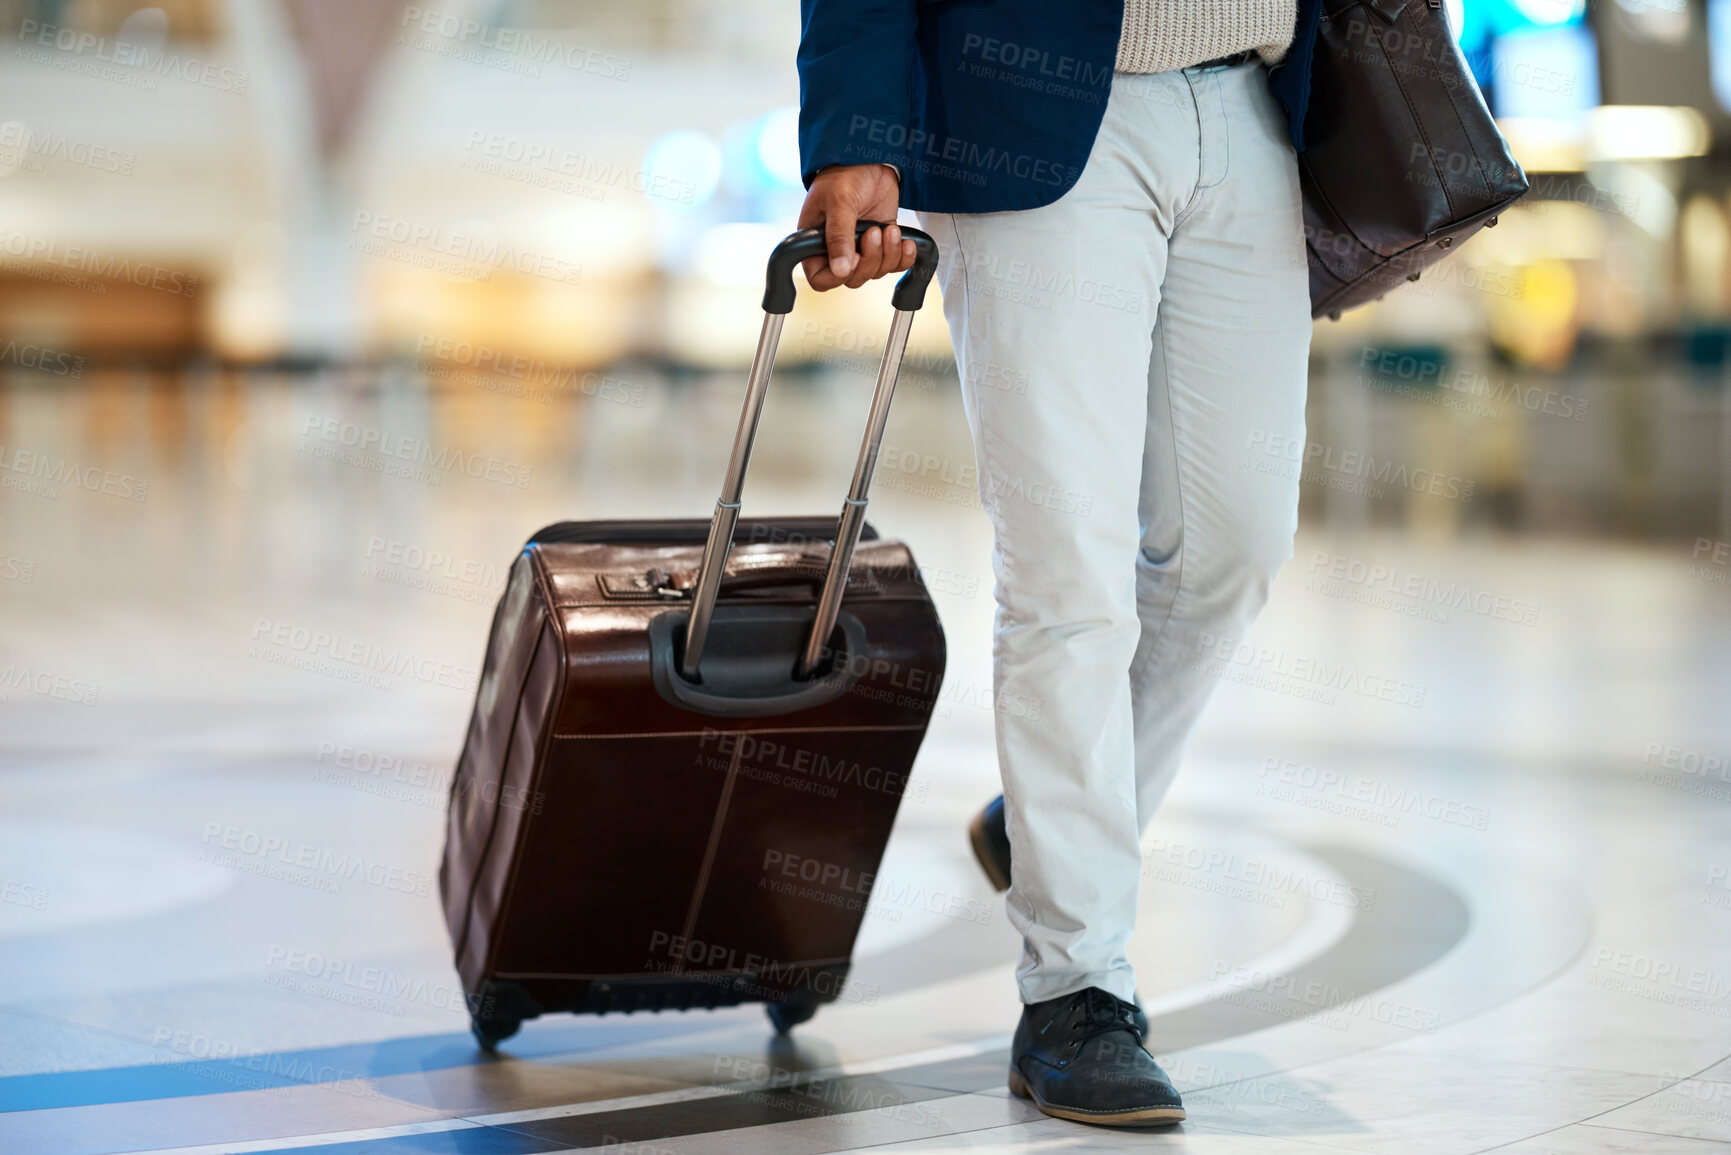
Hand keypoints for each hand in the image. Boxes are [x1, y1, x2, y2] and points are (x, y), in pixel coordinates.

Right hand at [797, 164, 917, 290]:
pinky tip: (906, 242)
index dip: (837, 276)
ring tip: (889, 230)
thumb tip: (840, 269)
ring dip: (888, 255)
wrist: (870, 160)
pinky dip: (903, 258)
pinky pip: (893, 264)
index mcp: (815, 243)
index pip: (821, 279)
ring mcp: (860, 248)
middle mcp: (836, 250)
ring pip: (875, 272)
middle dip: (869, 260)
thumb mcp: (839, 203)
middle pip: (852, 278)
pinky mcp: (881, 243)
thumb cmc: (844, 175)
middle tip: (874, 232)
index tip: (852, 258)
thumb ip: (839, 237)